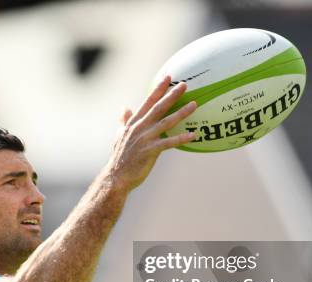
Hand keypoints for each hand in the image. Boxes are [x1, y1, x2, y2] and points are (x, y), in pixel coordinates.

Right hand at [105, 75, 196, 191]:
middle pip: (158, 108)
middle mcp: (139, 128)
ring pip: (166, 122)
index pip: (147, 102)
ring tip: (195, 104)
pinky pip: (170, 143)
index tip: (167, 76)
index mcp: (133, 123)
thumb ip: (124, 121)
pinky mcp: (150, 151)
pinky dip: (182, 138)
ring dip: (181, 112)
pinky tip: (193, 134)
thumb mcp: (119, 136)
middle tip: (184, 84)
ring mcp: (145, 139)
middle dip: (172, 95)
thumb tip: (125, 108)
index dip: (158, 89)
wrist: (116, 176)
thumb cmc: (119, 158)